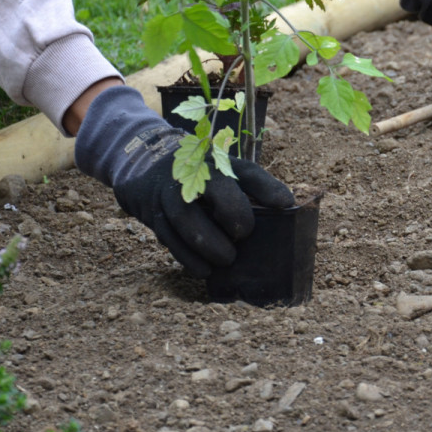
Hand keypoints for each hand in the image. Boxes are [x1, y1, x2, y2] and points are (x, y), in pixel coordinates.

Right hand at [74, 86, 293, 275]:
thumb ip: (254, 186)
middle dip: (234, 218)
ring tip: (227, 260)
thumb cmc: (199, 174)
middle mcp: (194, 173)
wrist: (144, 161)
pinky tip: (204, 270)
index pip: (247, 171)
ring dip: (209, 245)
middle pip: (216, 190)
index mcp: (218, 162)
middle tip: (243, 237)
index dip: (267, 187)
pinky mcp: (153, 213)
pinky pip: (170, 238)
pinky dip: (188, 258)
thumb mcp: (225, 171)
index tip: (284, 204)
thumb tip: (287, 206)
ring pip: (187, 219)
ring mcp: (170, 193)